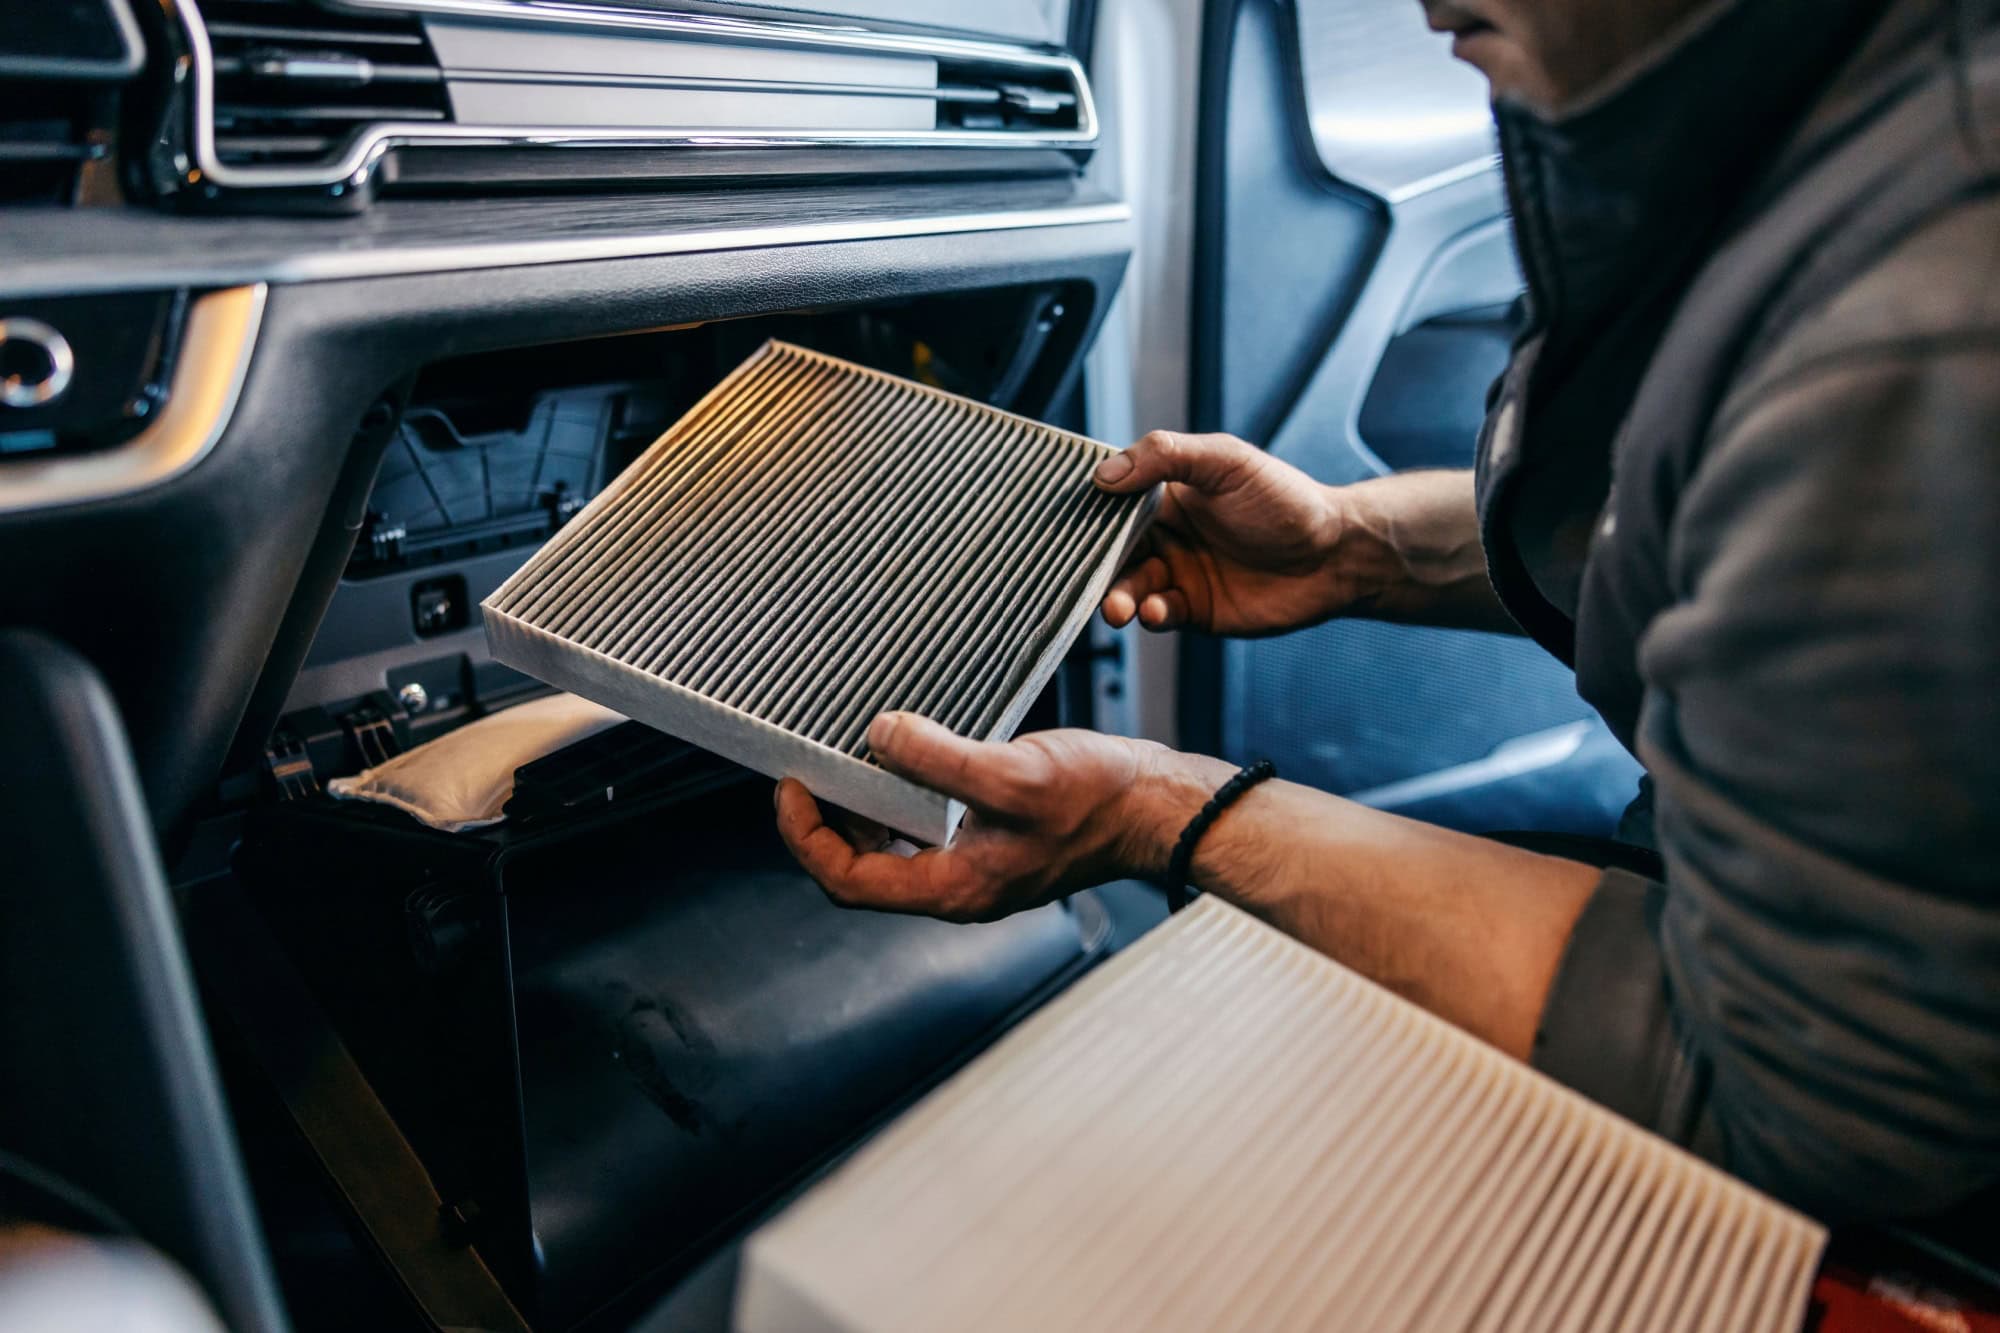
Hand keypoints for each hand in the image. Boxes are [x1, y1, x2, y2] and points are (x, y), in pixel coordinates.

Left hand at [775, 712, 1217, 921]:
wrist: (1159, 805)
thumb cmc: (1100, 800)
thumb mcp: (1012, 775)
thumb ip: (939, 759)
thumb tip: (879, 735)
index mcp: (952, 888)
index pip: (846, 880)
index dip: (805, 836)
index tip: (790, 783)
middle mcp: (957, 885)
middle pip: (858, 867)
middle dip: (824, 820)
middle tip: (807, 766)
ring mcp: (974, 865)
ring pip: (889, 845)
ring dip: (859, 805)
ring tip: (844, 757)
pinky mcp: (990, 839)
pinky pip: (923, 824)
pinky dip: (899, 793)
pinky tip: (902, 754)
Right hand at [1094, 430, 1364, 636]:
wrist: (1334, 555)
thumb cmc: (1286, 499)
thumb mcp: (1225, 460)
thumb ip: (1166, 457)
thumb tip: (1105, 474)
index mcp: (1166, 495)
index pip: (1112, 503)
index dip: (1088, 514)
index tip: (1062, 526)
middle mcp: (1167, 535)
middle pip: (1112, 551)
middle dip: (1095, 566)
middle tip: (1084, 576)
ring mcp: (1179, 574)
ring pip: (1129, 587)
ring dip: (1117, 597)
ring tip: (1118, 607)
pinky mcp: (1194, 610)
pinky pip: (1159, 614)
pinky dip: (1151, 615)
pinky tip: (1157, 610)